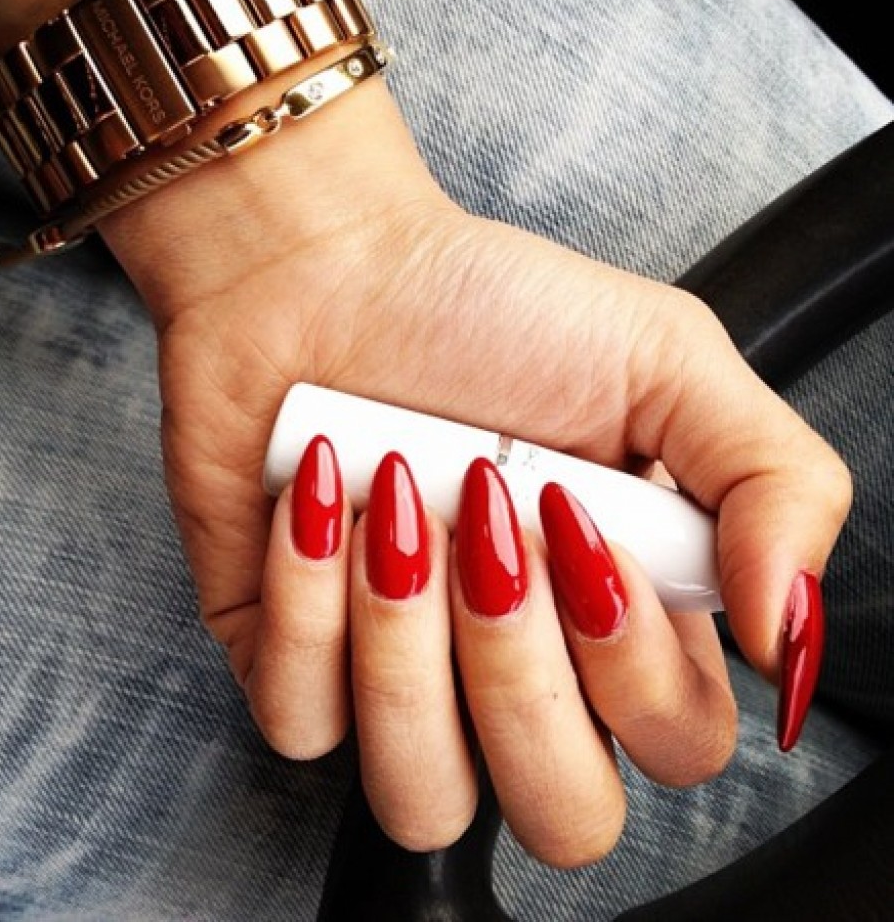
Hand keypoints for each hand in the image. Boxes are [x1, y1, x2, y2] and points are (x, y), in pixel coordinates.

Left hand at [101, 78, 849, 860]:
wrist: (320, 270)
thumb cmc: (478, 307)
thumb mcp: (665, 361)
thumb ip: (777, 485)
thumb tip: (787, 637)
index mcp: (618, 612)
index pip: (676, 743)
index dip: (631, 662)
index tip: (575, 518)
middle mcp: (515, 665)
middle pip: (560, 810)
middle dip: (518, 668)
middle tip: (488, 529)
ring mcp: (399, 677)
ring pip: (424, 796)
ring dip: (406, 642)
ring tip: (395, 510)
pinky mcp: (293, 662)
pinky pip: (304, 721)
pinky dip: (309, 602)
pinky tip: (319, 504)